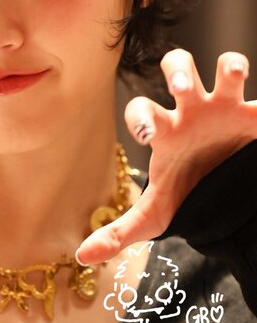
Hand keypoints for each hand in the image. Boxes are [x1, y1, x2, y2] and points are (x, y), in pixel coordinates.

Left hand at [76, 49, 256, 263]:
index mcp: (164, 130)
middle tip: (180, 86)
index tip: (145, 136)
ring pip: (225, 68)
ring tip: (234, 74)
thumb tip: (82, 256)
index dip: (141, 117)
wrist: (223, 196)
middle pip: (178, 67)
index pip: (143, 111)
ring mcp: (225, 108)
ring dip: (229, 66)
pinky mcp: (256, 116)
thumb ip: (120, 232)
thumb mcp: (155, 217)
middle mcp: (191, 110)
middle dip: (179, 70)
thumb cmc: (184, 194)